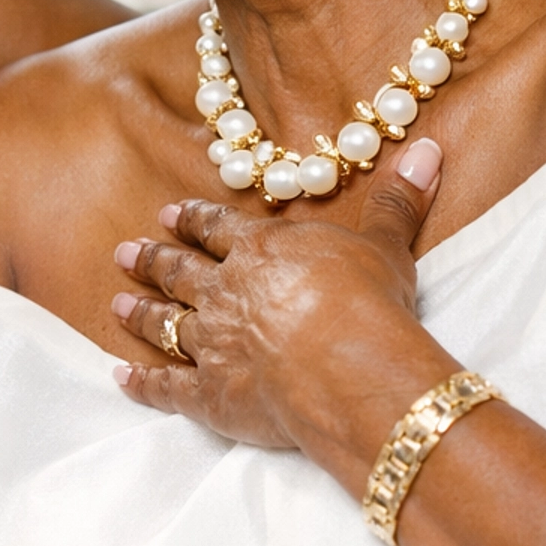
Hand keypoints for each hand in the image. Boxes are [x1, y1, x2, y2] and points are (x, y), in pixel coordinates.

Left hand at [109, 137, 454, 489]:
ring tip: (116, 306)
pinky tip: (121, 379)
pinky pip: (167, 388)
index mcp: (261, 252)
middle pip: (180, 273)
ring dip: (140, 314)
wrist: (347, 365)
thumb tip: (429, 149)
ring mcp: (211, 344)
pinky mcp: (209, 395)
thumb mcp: (386, 244)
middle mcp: (225, 293)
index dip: (193, 221)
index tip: (168, 214)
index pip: (217, 229)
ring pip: (165, 325)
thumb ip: (398, 201)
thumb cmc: (368, 301)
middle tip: (123, 253)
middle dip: (153, 261)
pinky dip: (142, 384)